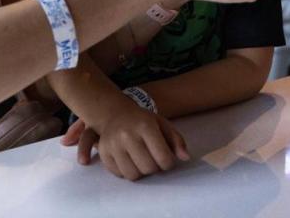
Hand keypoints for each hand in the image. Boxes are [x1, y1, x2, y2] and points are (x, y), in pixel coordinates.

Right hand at [60, 104, 188, 179]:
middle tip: (154, 160)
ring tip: (142, 161)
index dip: (168, 163)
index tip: (167, 159)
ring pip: (133, 175)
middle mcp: (127, 135)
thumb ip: (176, 140)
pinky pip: (120, 175)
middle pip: (148, 168)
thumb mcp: (162, 124)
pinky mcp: (104, 153)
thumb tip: (185, 157)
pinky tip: (130, 161)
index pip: (163, 157)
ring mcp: (113, 145)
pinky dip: (127, 172)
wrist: (115, 114)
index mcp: (145, 125)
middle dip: (155, 168)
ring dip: (141, 172)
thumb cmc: (142, 121)